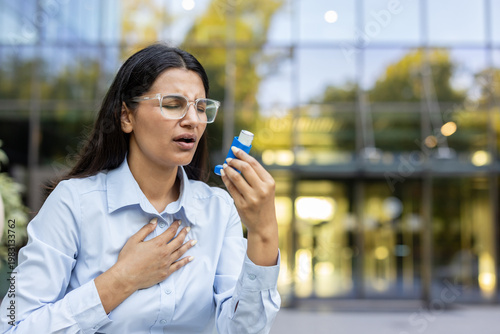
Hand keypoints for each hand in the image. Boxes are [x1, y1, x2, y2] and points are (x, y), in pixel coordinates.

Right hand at [114, 219, 194, 289]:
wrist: (126, 277)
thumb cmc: (128, 258)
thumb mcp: (134, 240)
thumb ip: (146, 229)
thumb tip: (155, 221)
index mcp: (158, 243)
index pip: (170, 232)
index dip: (176, 226)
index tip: (179, 222)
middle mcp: (165, 252)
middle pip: (178, 241)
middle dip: (184, 233)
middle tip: (188, 229)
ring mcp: (166, 263)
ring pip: (180, 252)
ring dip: (188, 245)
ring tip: (194, 241)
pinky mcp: (166, 273)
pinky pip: (178, 265)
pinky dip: (185, 261)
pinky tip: (191, 258)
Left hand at [221, 146, 278, 265]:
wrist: (264, 225)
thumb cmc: (264, 203)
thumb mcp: (266, 188)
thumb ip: (256, 175)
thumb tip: (240, 158)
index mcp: (269, 182)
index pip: (254, 163)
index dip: (243, 154)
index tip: (235, 149)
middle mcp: (261, 189)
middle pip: (245, 168)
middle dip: (234, 161)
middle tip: (228, 159)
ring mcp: (251, 198)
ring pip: (235, 178)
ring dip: (228, 169)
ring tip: (225, 166)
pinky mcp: (242, 205)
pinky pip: (231, 188)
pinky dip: (225, 179)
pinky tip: (224, 174)